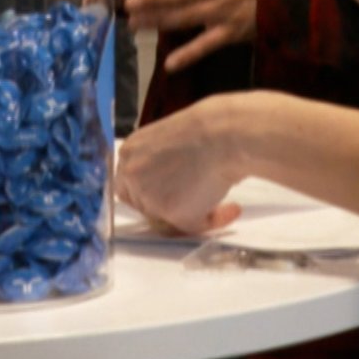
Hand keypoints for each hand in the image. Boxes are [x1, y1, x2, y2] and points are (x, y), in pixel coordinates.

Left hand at [116, 95, 250, 235]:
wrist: (225, 132)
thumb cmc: (207, 130)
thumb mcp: (168, 141)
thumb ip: (158, 164)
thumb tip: (170, 189)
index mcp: (130, 152)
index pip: (126, 184)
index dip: (147, 193)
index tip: (167, 194)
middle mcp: (132, 174)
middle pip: (141, 204)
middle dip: (165, 206)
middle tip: (193, 200)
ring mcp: (148, 195)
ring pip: (165, 219)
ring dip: (190, 213)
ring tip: (218, 199)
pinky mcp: (170, 212)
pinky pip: (190, 228)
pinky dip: (212, 221)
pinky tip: (232, 209)